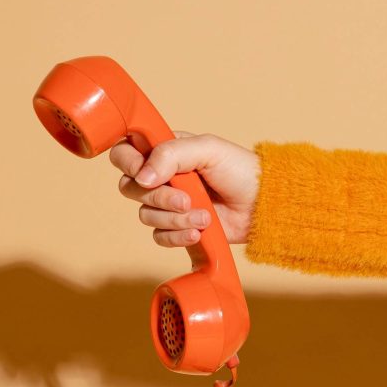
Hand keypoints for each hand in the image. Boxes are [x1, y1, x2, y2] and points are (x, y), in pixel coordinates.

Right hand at [109, 132, 259, 247]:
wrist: (261, 205)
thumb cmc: (240, 170)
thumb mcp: (207, 149)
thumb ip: (171, 154)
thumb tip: (143, 176)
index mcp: (164, 152)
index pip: (125, 153)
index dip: (128, 163)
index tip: (145, 173)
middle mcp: (161, 178)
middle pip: (130, 188)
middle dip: (158, 198)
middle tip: (186, 199)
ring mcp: (168, 205)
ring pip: (146, 216)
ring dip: (176, 219)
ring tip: (204, 216)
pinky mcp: (176, 228)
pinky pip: (160, 236)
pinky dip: (178, 236)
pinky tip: (199, 231)